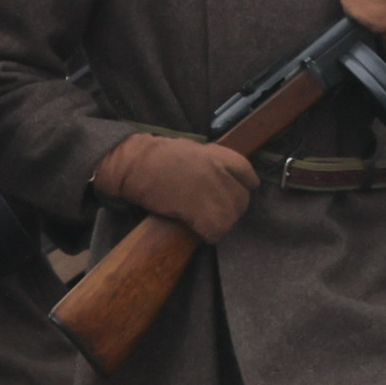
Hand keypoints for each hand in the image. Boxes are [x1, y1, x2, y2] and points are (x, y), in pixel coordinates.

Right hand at [100, 133, 259, 243]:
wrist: (136, 163)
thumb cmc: (158, 156)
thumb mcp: (195, 150)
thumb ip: (214, 163)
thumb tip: (221, 180)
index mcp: (221, 155)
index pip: (249, 177)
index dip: (242, 188)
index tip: (233, 194)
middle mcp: (221, 173)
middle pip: (242, 200)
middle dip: (231, 208)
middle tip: (214, 212)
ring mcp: (213, 192)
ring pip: (230, 218)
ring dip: (220, 223)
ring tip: (204, 222)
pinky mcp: (200, 211)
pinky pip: (216, 231)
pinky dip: (208, 234)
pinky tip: (197, 229)